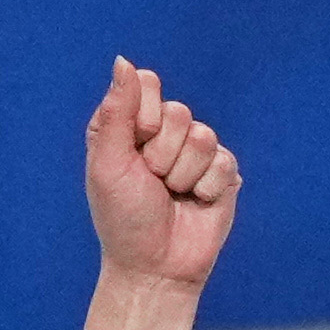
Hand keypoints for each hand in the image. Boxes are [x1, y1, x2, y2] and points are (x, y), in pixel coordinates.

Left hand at [81, 58, 239, 287]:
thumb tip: (124, 61)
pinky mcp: (222, 172)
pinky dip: (205, 188)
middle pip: (177, 111)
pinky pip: (222, 162)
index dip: (142, 117)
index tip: (132, 149)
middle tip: (151, 181)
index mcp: (129, 124)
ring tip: (172, 195)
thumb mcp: (108, 164)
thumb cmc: (123, 218)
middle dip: (160, 154)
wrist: (155, 268)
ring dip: (182, 174)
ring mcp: (195, 151)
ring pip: (201, 136)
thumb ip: (117, 111)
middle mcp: (163, 132)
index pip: (147, 84)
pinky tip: (194, 203)